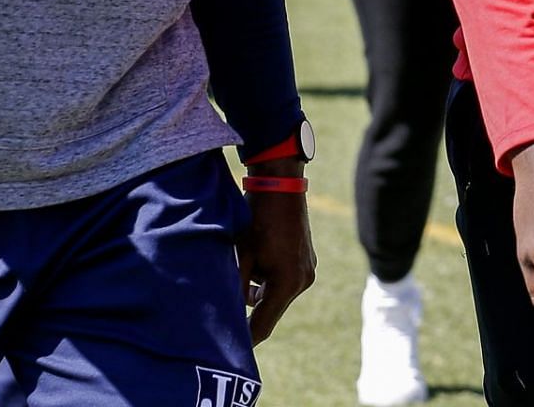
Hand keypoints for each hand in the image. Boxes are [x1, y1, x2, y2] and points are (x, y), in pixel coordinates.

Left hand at [236, 172, 315, 344]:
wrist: (280, 184)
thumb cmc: (256, 218)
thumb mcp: (241, 254)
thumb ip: (236, 287)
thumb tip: (228, 313)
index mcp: (286, 283)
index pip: (263, 324)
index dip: (246, 338)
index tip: (230, 350)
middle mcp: (302, 281)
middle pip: (271, 310)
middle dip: (251, 313)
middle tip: (226, 318)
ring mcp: (307, 270)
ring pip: (277, 295)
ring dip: (259, 294)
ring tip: (240, 275)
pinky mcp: (307, 260)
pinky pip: (285, 281)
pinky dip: (269, 280)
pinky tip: (254, 263)